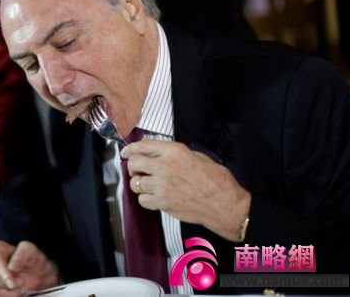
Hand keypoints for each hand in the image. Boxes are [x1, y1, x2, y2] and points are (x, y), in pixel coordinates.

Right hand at [0, 241, 57, 296]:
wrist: (38, 274)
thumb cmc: (33, 260)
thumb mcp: (32, 251)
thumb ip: (22, 253)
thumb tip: (11, 267)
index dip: (3, 273)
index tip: (12, 284)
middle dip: (10, 284)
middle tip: (22, 281)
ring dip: (10, 292)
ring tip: (20, 287)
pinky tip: (16, 292)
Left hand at [120, 140, 250, 240]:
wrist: (224, 203)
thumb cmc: (216, 180)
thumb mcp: (197, 156)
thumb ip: (174, 153)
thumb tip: (157, 153)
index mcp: (174, 151)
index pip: (142, 146)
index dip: (130, 149)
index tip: (126, 152)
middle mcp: (165, 166)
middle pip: (134, 163)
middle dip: (133, 167)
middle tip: (137, 170)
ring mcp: (162, 186)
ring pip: (135, 183)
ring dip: (139, 184)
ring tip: (148, 185)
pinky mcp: (162, 202)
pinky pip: (142, 200)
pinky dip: (145, 199)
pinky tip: (155, 197)